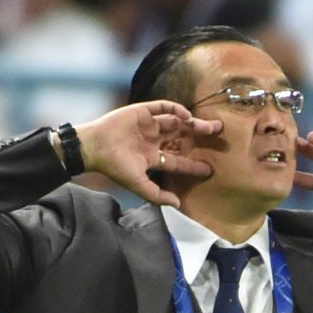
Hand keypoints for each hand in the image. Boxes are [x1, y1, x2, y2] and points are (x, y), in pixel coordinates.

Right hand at [76, 101, 222, 206]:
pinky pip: (163, 107)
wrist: (95, 147)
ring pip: (176, 122)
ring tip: (208, 126)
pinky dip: (176, 110)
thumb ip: (158, 195)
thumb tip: (178, 204)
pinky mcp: (142, 111)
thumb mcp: (139, 185)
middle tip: (218, 134)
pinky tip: (186, 116)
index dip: (193, 164)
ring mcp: (148, 125)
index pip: (177, 161)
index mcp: (152, 157)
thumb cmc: (114, 167)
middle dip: (199, 136)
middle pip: (181, 138)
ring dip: (192, 123)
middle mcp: (153, 140)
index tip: (210, 168)